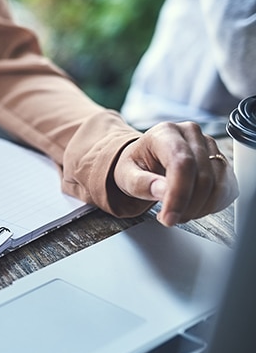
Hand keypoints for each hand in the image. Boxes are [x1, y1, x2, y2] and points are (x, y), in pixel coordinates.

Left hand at [113, 122, 237, 225]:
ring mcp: (209, 145)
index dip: (178, 195)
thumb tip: (162, 191)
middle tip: (170, 218)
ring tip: (179, 212)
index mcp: (165, 133)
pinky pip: (226, 187)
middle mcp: (191, 134)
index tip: (169, 217)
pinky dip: (212, 204)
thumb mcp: (126, 175)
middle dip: (188, 206)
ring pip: (218, 183)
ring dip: (200, 207)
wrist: (144, 160)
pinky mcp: (220, 159)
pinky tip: (194, 208)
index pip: (182, 163)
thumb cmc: (134, 166)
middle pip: (202, 176)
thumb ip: (141, 183)